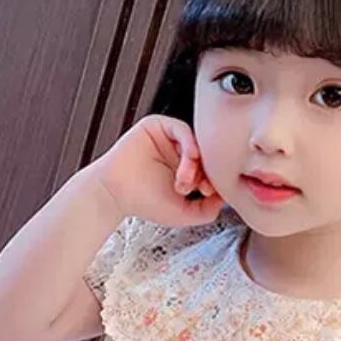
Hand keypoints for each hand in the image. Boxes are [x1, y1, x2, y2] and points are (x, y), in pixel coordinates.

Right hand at [89, 115, 225, 227]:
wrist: (115, 195)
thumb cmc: (145, 203)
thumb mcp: (186, 213)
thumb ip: (209, 210)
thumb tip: (226, 197)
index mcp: (187, 169)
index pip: (212, 168)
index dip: (216, 180)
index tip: (208, 195)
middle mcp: (179, 152)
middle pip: (207, 155)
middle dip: (207, 174)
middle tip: (199, 190)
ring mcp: (169, 139)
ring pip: (196, 143)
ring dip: (195, 164)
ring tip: (183, 183)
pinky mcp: (157, 127)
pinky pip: (182, 129)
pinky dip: (190, 146)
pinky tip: (187, 163)